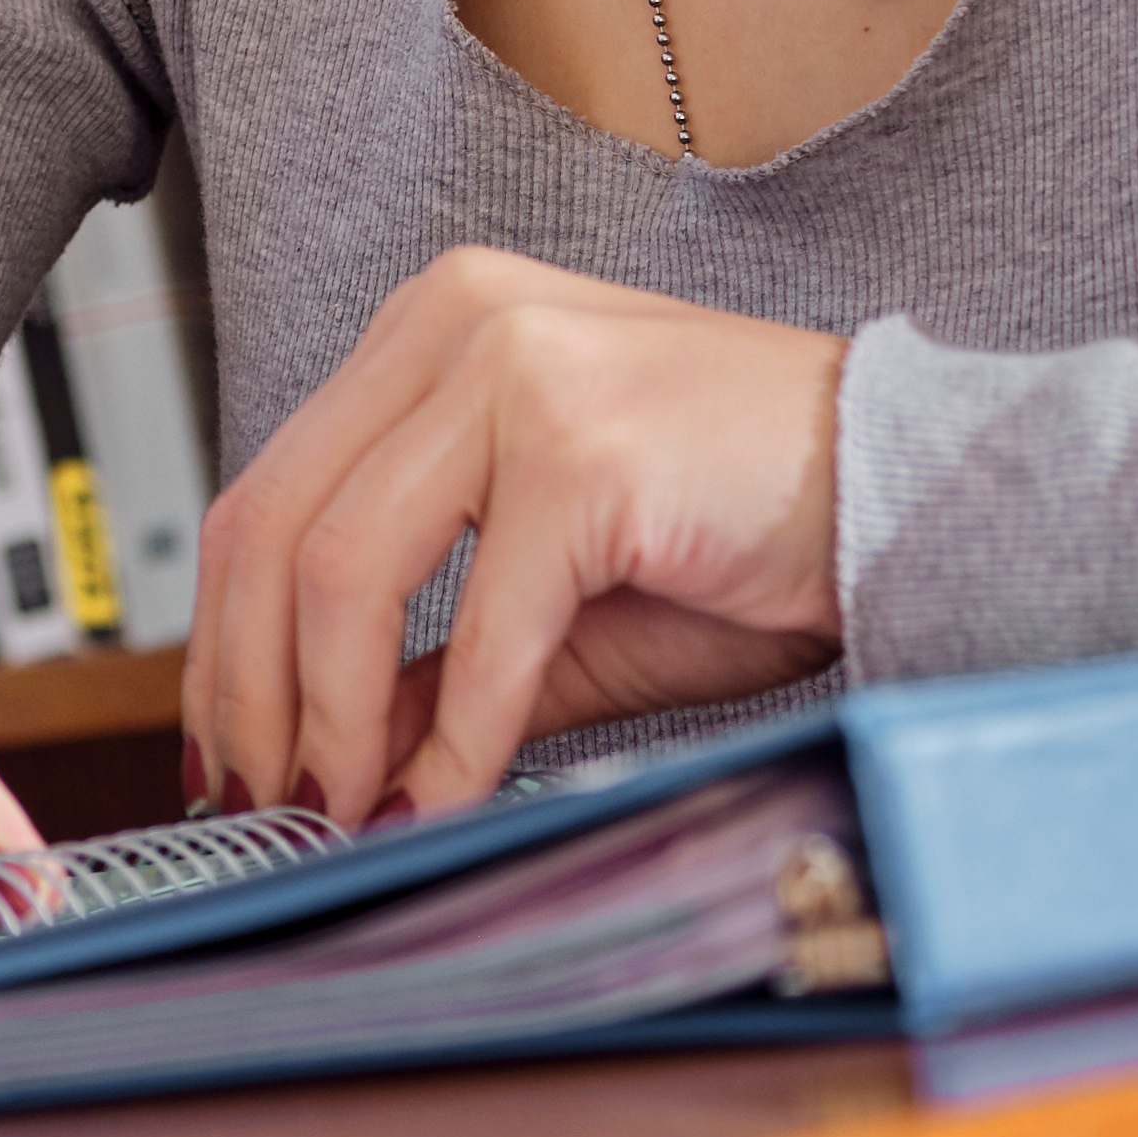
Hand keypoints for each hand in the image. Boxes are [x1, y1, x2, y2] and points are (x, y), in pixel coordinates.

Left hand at [186, 250, 845, 821]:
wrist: (913, 488)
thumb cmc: (746, 528)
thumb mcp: (551, 602)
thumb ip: (425, 662)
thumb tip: (321, 756)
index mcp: (431, 330)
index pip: (266, 491)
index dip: (224, 638)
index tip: (227, 750)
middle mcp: (455, 324)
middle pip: (273, 529)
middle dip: (250, 693)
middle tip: (261, 806)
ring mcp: (516, 373)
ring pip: (344, 572)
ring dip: (330, 723)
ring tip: (340, 812)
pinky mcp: (582, 450)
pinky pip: (481, 629)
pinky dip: (454, 742)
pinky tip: (446, 806)